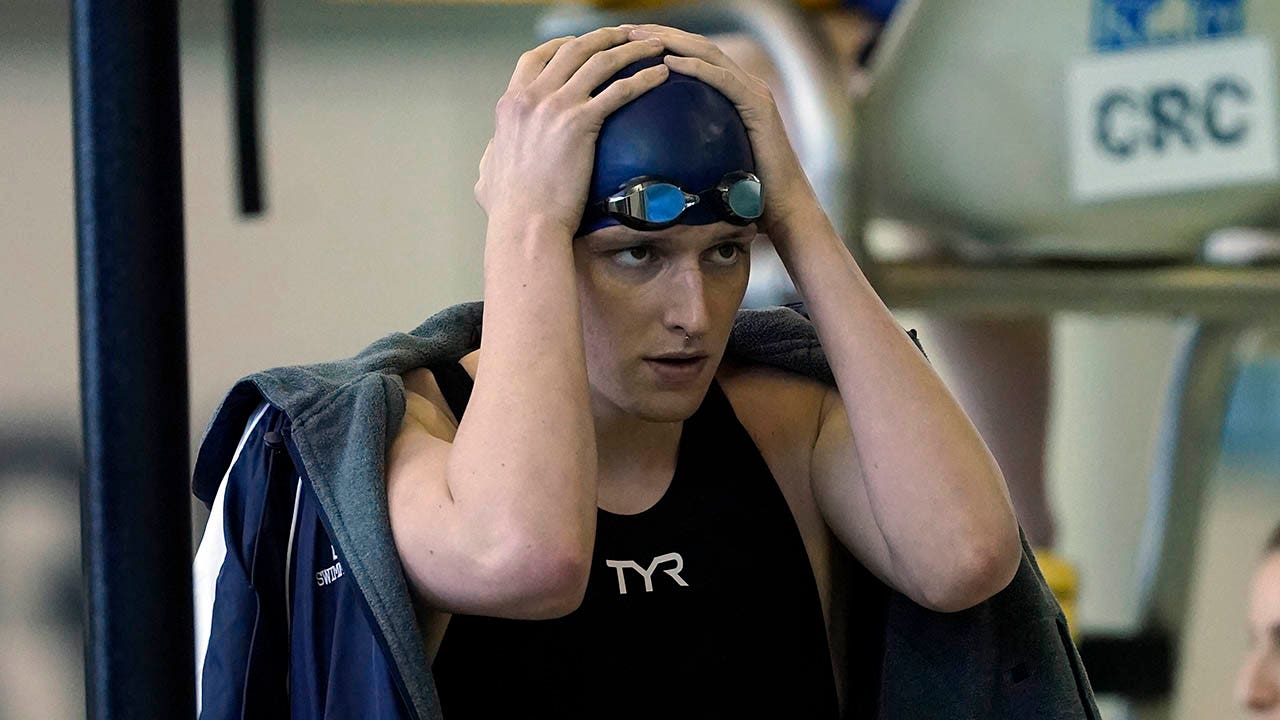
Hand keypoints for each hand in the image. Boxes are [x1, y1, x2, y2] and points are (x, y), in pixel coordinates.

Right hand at [475, 27, 669, 236]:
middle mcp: (531, 96)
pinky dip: (642, 78)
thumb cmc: (509, 209)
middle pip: (573, 49)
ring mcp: (555, 106)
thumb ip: (493, 154)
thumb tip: (492, 154)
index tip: (580, 42)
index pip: (534, 57)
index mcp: (510, 103)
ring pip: (600, 61)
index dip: (560, 44)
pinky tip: (660, 76)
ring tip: (655, 46)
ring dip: (631, 49)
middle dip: (604, 36)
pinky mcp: (580, 123)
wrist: (525, 223)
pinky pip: (619, 90)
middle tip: (628, 35)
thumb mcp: (488, 172)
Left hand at [626, 25, 818, 236]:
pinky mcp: (759, 106)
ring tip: (641, 38)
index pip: (693, 57)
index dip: (662, 43)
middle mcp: (745, 84)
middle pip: (698, 47)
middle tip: (626, 30)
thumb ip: (686, 150)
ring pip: (709, 54)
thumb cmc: (745, 196)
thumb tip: (646, 159)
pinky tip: (669, 62)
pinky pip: (723, 79)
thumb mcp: (708, 164)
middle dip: (661, 34)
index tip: (627, 41)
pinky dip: (696, 67)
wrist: (782, 210)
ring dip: (673, 42)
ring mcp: (754, 92)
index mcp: (733, 93)